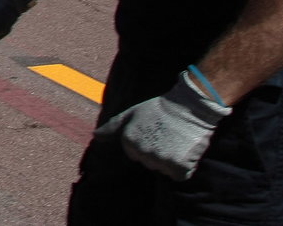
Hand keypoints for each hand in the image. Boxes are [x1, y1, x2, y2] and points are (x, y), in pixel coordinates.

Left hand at [93, 70, 229, 180]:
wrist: (188, 106)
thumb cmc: (159, 109)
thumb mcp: (131, 114)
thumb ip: (112, 127)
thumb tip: (95, 136)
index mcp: (129, 141)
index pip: (135, 155)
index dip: (146, 144)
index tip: (153, 132)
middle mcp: (142, 152)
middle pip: (150, 164)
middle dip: (158, 153)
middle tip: (167, 136)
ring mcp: (160, 160)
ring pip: (164, 170)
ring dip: (172, 160)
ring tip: (176, 141)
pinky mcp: (178, 166)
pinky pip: (180, 175)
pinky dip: (184, 167)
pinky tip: (185, 151)